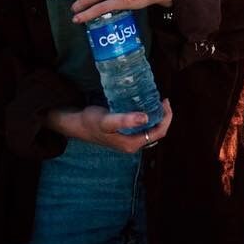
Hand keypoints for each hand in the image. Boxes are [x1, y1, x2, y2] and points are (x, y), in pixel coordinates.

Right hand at [49, 99, 172, 153]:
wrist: (77, 124)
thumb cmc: (92, 122)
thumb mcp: (108, 120)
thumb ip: (126, 120)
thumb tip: (146, 117)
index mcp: (132, 144)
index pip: (159, 132)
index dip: (166, 117)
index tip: (165, 101)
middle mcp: (133, 144)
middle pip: (157, 131)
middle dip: (163, 115)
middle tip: (162, 99)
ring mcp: (129, 139)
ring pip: (150, 128)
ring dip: (156, 115)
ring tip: (155, 100)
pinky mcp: (125, 133)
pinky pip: (143, 125)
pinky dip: (148, 115)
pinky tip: (144, 104)